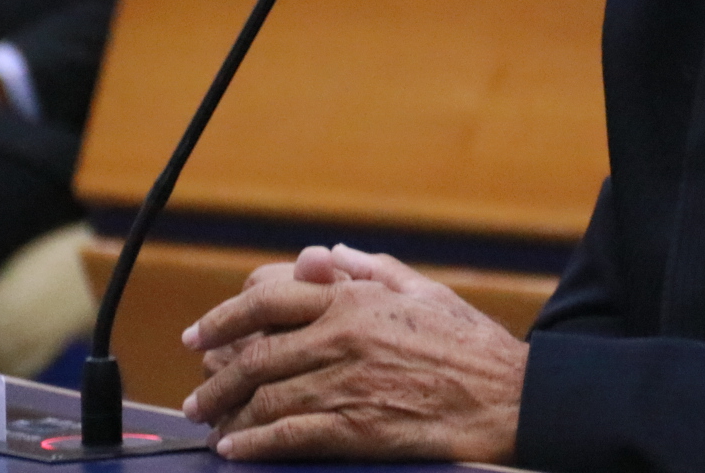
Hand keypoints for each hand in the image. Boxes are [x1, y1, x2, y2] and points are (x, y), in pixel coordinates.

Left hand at [182, 245, 525, 462]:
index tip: (199, 335)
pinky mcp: (356, 429)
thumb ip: (370, 269)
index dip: (222, 317)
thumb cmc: (469, 344)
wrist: (506, 396)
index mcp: (354, 299)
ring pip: (264, 399)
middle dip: (215, 378)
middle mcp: (342, 338)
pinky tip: (236, 450)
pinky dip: (254, 444)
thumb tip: (324, 254)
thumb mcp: (424, 290)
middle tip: (197, 394)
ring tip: (213, 424)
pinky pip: (288, 436)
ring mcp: (347, 385)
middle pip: (254, 356)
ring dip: (228, 414)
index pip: (266, 298)